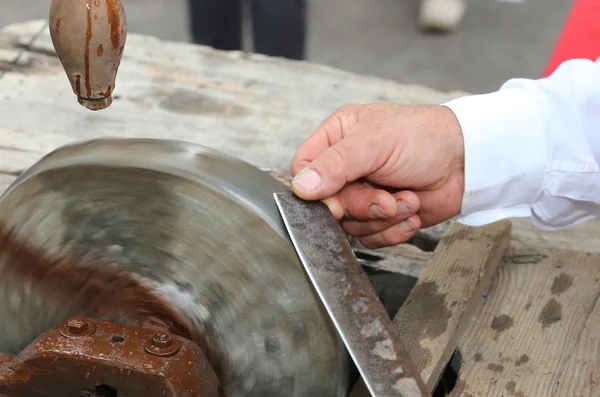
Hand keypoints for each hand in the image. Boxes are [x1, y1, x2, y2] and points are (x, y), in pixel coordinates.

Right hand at [290, 104, 464, 247]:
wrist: (467, 162)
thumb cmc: (424, 138)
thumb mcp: (374, 143)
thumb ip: (335, 164)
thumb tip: (302, 186)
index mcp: (337, 139)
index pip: (303, 169)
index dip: (316, 191)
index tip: (336, 200)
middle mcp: (346, 168)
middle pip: (327, 204)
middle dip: (361, 206)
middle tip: (386, 198)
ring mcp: (363, 194)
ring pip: (349, 225)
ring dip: (383, 218)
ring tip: (407, 199)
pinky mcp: (381, 217)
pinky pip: (371, 238)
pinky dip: (393, 230)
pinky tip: (412, 212)